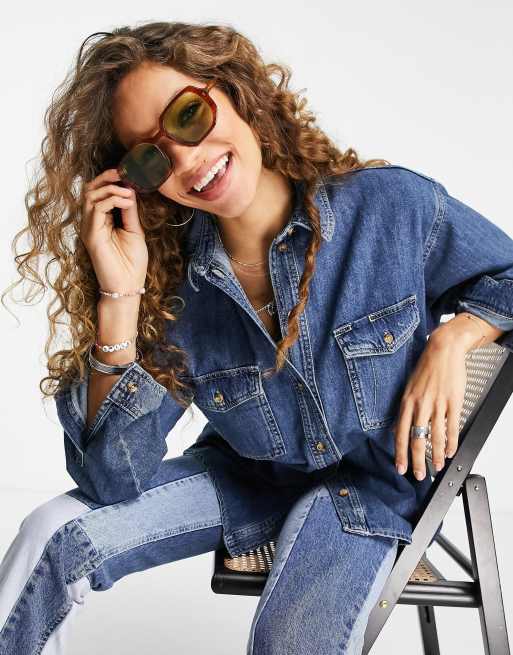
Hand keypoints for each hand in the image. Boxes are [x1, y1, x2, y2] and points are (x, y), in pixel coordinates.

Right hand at [79, 168, 147, 293]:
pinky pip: (96, 208)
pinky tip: (127, 202)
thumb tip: (130, 190)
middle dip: (106, 177)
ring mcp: (89, 228)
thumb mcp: (134, 231)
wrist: (128, 286)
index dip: (111, 179)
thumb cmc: (132, 263)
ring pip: (90, 195)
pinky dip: (112, 200)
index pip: (99, 192)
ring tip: (129, 192)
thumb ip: (129, 211)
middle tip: (124, 173)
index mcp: (101, 220)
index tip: (128, 173)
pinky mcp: (91, 235)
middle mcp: (91, 222)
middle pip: (90, 189)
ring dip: (111, 188)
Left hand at [392, 330, 467, 479]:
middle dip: (417, 461)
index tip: (400, 468)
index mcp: (406, 402)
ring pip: (435, 437)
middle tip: (418, 475)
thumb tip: (399, 430)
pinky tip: (450, 452)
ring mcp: (437, 404)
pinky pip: (452, 427)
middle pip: (416, 439)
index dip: (400, 453)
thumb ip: (405, 410)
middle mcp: (420, 405)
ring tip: (437, 467)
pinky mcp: (453, 402)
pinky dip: (451, 442)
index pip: (400, 434)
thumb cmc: (426, 368)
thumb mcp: (408, 388)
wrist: (443, 349)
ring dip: (436, 455)